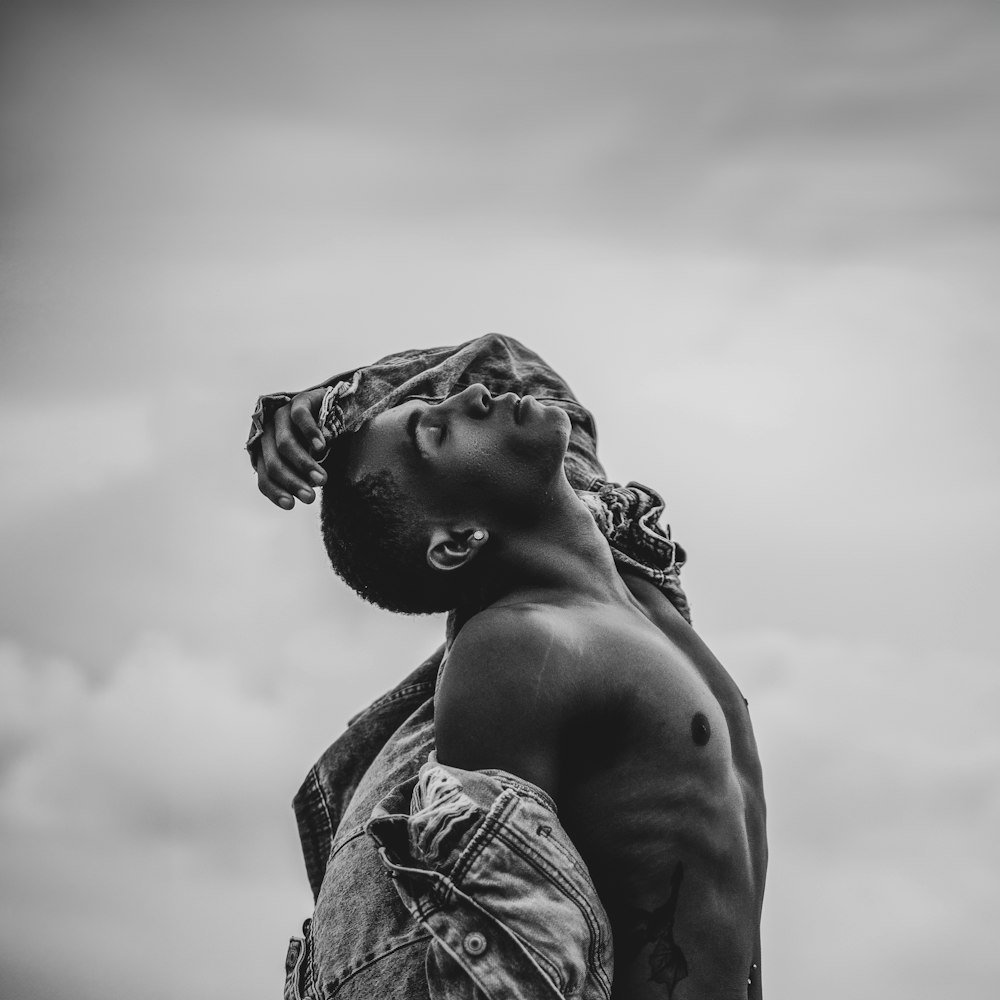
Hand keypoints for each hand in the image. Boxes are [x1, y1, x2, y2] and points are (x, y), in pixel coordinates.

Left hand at [255, 387, 329, 508]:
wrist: (334, 410)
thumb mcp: (306, 464)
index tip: (292, 506)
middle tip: (311, 498)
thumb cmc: (316, 443)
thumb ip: (301, 476)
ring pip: (285, 444)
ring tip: (322, 479)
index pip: (264, 477)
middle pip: (273, 463)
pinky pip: (300, 416)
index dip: (275, 492)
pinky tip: (321, 447)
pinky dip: (310, 433)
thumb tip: (304, 495)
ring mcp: (281, 415)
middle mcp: (268, 433)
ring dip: (304, 464)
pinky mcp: (299, 400)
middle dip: (292, 482)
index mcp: (265, 451)